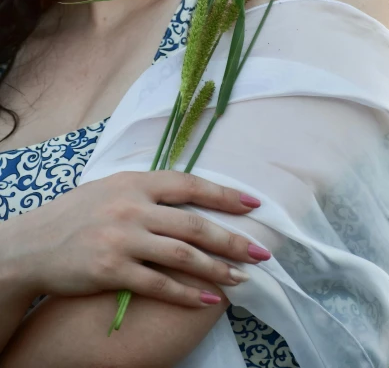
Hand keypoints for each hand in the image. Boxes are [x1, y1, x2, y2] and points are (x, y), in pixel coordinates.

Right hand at [5, 170, 268, 307]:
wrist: (33, 244)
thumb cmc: (76, 214)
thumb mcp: (111, 188)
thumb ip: (147, 190)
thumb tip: (188, 193)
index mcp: (135, 182)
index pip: (189, 185)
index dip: (224, 194)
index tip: (253, 205)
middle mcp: (132, 207)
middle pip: (194, 223)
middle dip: (232, 239)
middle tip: (261, 252)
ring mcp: (122, 238)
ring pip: (182, 254)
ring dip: (216, 268)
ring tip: (242, 278)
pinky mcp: (111, 269)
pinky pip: (158, 284)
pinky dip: (186, 293)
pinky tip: (208, 299)